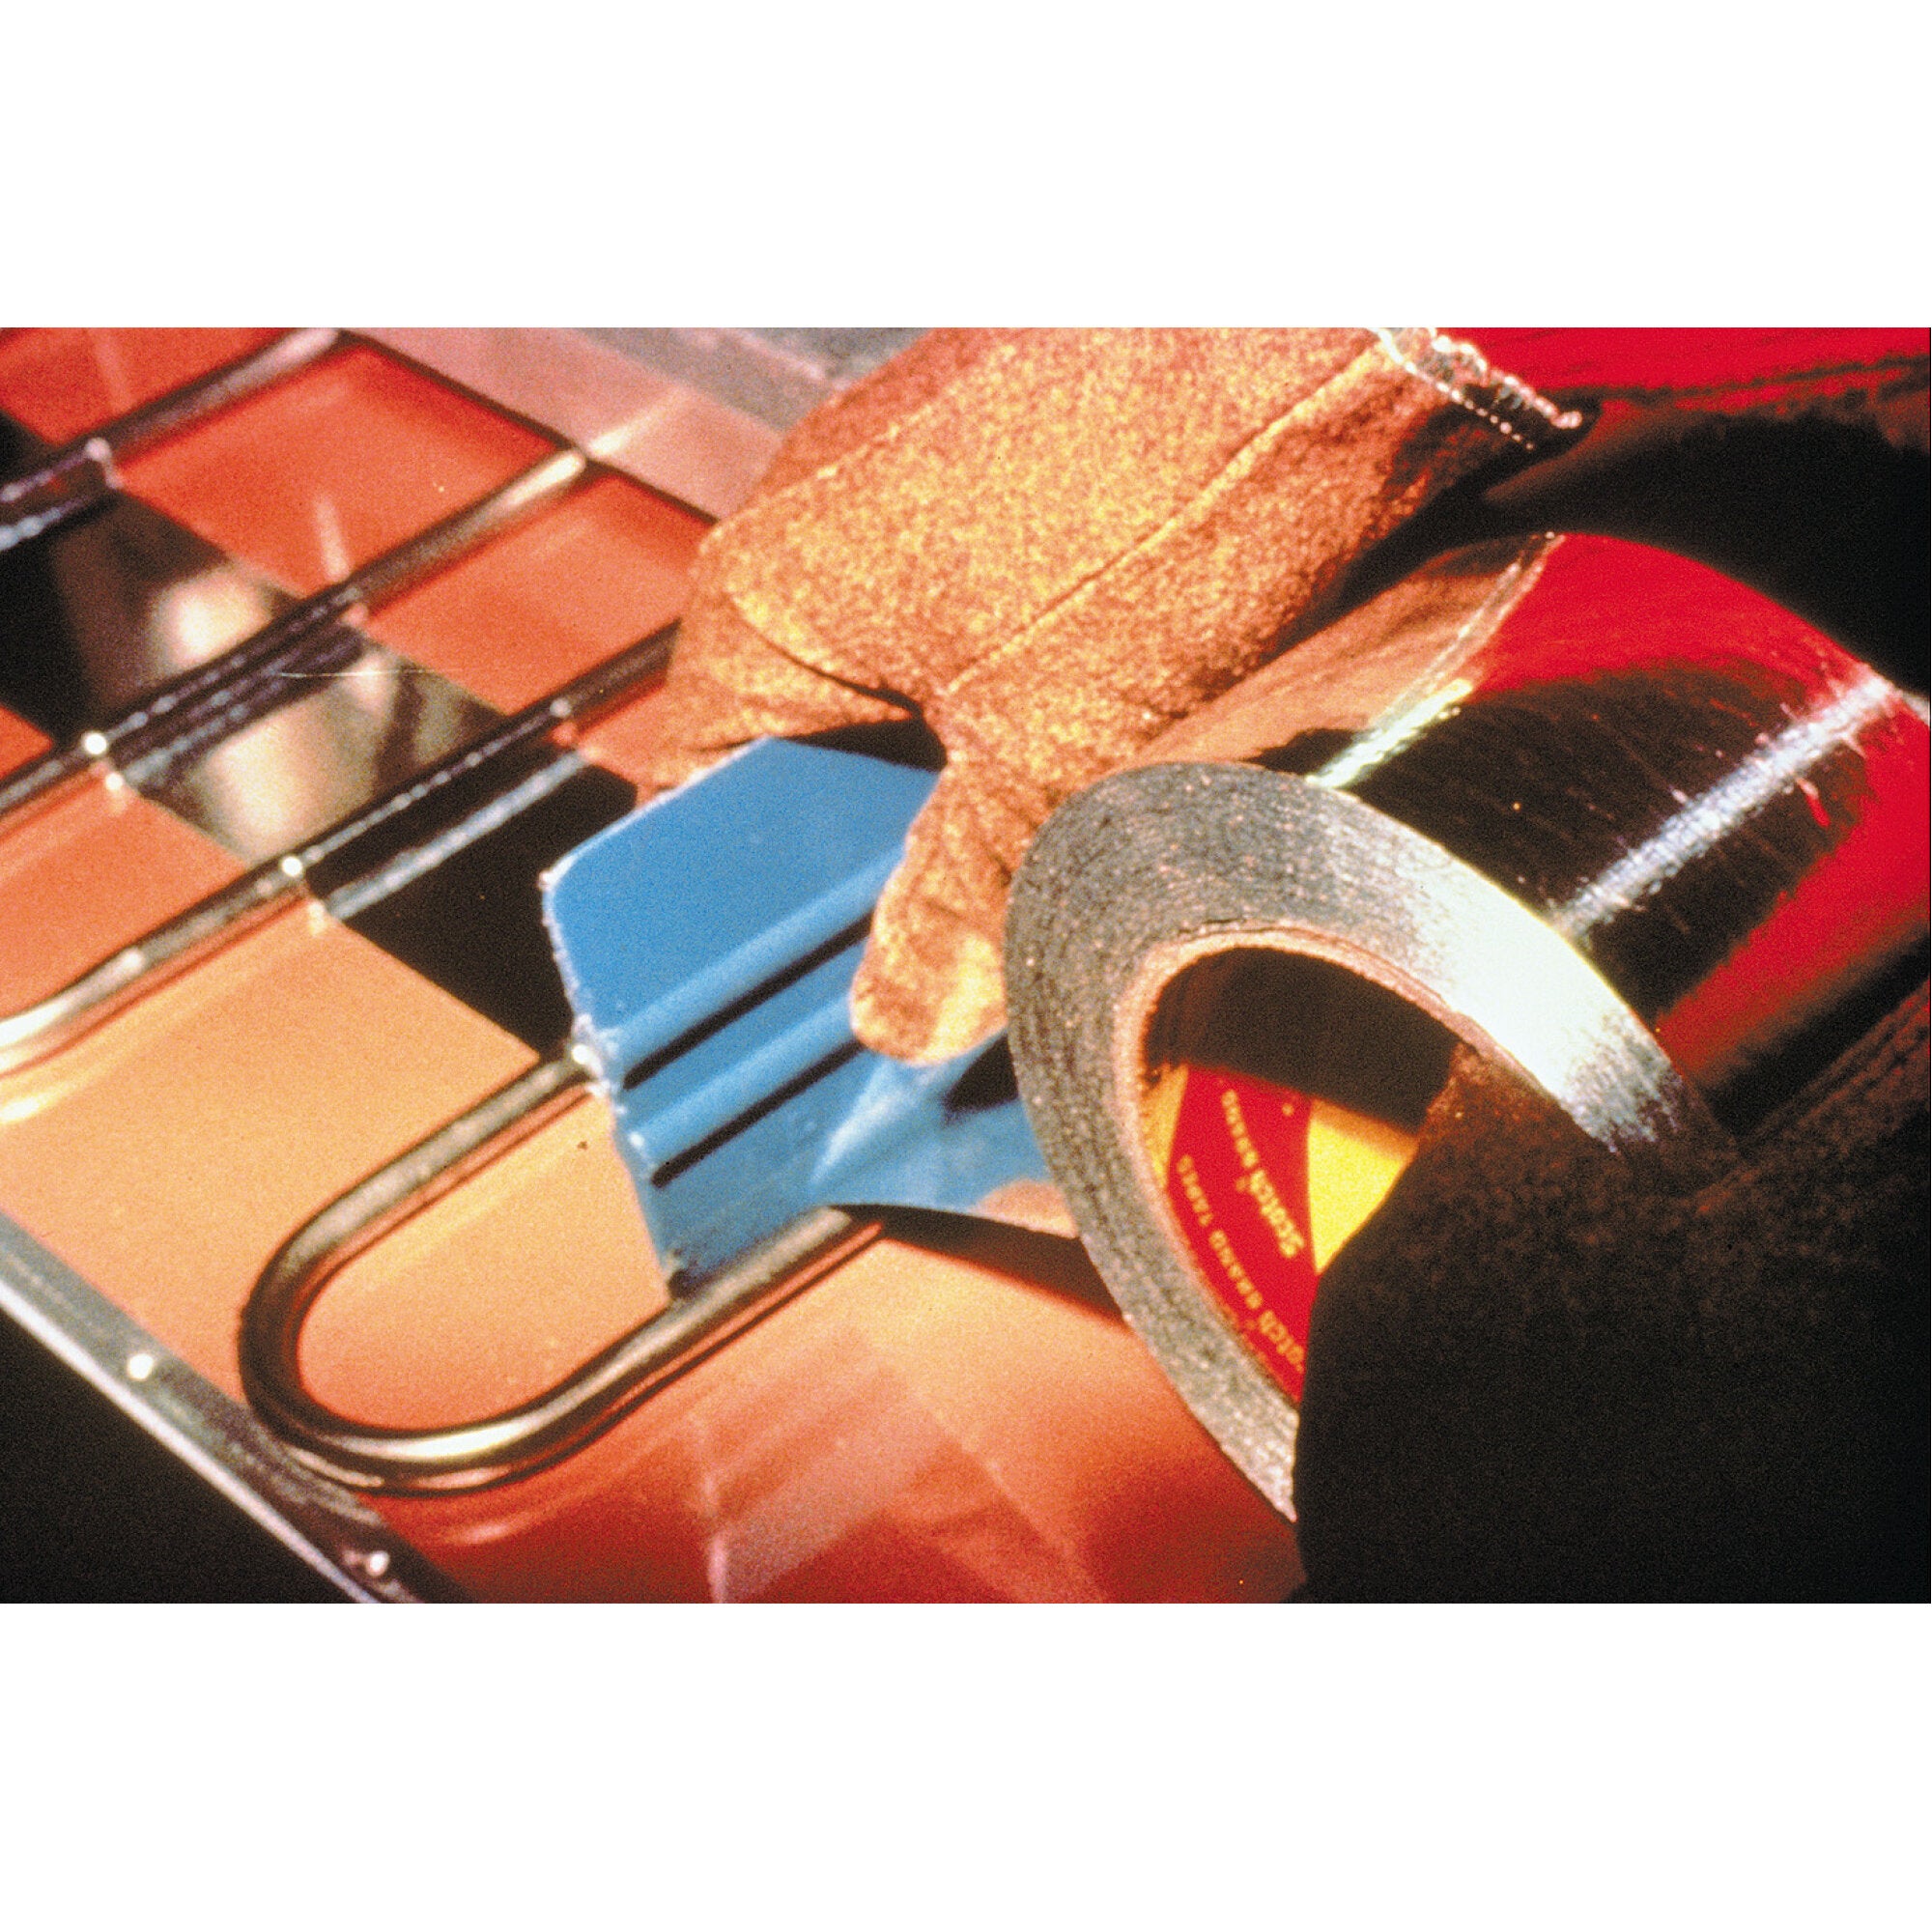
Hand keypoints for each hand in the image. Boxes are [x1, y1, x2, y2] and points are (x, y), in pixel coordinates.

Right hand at [639, 328, 1566, 1060]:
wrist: (1349, 321)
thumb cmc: (1175, 497)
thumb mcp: (1059, 755)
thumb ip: (963, 901)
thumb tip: (900, 1015)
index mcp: (769, 596)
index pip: (703, 797)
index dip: (764, 907)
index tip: (830, 992)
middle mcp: (818, 530)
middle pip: (819, 758)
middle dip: (900, 858)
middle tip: (982, 937)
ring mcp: (919, 488)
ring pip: (914, 703)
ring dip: (980, 785)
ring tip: (1077, 828)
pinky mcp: (1015, 472)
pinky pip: (985, 633)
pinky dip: (1036, 703)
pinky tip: (1125, 732)